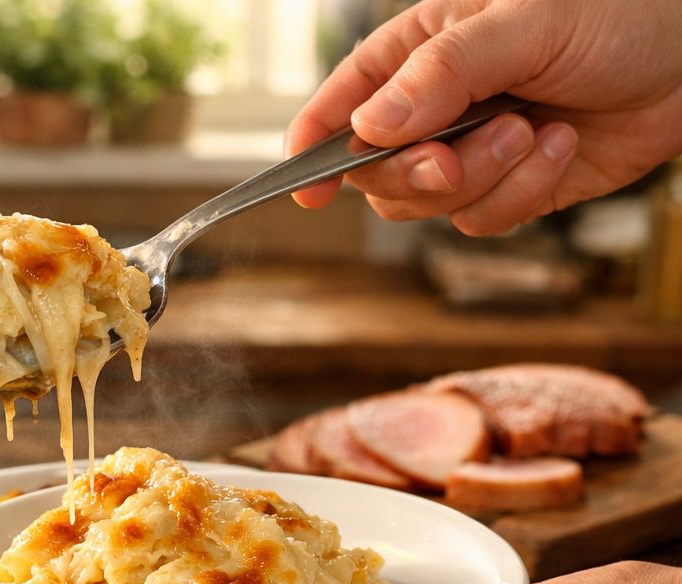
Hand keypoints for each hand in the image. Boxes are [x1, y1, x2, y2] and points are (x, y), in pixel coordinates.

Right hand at [289, 0, 681, 234]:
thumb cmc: (618, 10)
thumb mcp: (526, 22)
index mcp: (419, 53)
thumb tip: (371, 126)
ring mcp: (470, 152)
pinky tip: (561, 147)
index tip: (306, 186)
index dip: (315, 146)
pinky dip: (523, 192)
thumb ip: (443, 73)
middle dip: (416, 171)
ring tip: (534, 131)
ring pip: (425, 205)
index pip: (344, 102)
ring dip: (482, 179)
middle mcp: (434, 108)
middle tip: (456, 155)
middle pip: (377, 171)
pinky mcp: (510, 189)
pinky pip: (482, 220)